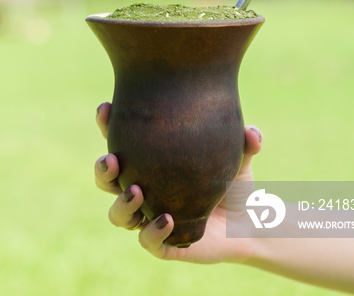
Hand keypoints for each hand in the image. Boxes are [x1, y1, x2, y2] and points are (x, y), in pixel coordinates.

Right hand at [94, 101, 262, 263]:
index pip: (120, 143)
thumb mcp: (238, 158)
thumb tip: (251, 133)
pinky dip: (153, 231)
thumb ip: (244, 141)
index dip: (107, 126)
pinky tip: (167, 219)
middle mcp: (142, 191)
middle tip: (112, 159)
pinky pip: (148, 242)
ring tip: (137, 191)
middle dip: (103, 169)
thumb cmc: (233, 184)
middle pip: (107, 181)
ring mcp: (148, 219)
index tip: (105, 109)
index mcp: (149, 165)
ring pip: (118, 215)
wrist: (249, 225)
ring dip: (122, 203)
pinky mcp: (162, 245)